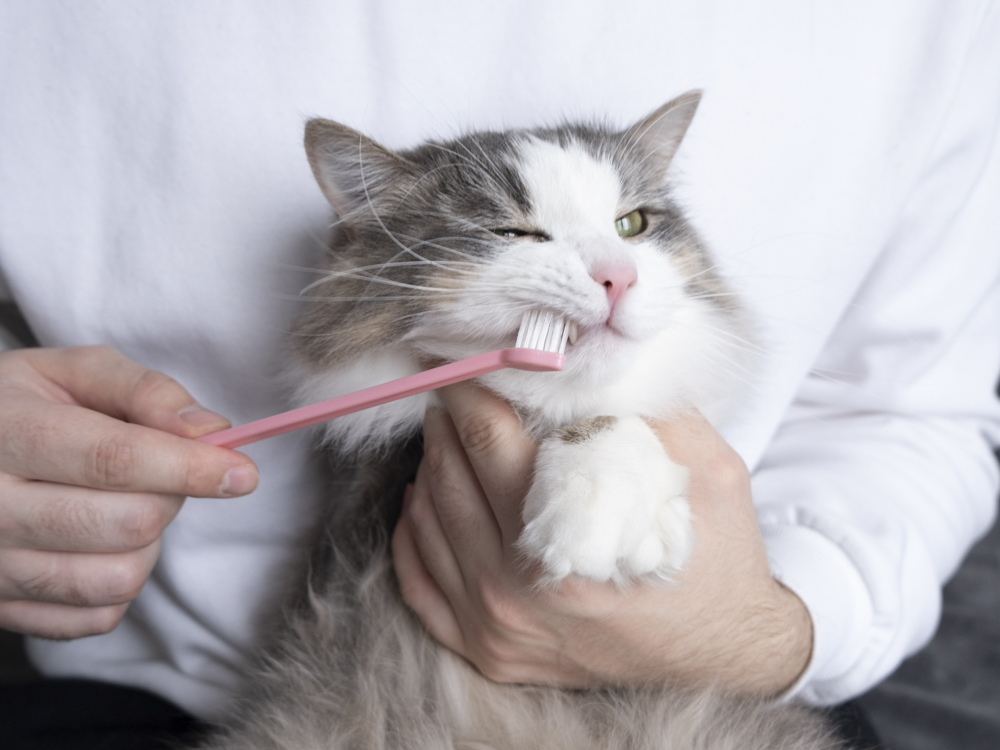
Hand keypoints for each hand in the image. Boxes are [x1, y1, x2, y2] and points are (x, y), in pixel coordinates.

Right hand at [0, 346, 257, 639]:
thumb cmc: (22, 407)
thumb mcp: (72, 373)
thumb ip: (145, 391)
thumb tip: (210, 429)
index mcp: (7, 434)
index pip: (114, 459)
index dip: (189, 468)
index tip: (242, 472)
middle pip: (127, 523)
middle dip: (170, 495)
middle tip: (159, 472)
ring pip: (117, 578)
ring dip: (147, 544)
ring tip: (123, 506)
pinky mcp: (1, 610)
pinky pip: (96, 618)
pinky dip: (119, 585)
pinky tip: (99, 544)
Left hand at [392, 382, 811, 695]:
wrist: (726, 651)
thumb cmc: (715, 558)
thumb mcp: (704, 468)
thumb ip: (643, 409)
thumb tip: (583, 363)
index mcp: (563, 540)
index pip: (488, 441)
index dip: (469, 389)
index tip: (465, 359)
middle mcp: (513, 590)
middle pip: (448, 476)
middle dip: (447, 420)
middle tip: (455, 387)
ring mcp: (494, 627)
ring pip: (426, 522)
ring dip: (430, 465)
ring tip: (447, 432)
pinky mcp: (489, 650)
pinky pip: (418, 583)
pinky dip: (412, 533)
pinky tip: (425, 499)